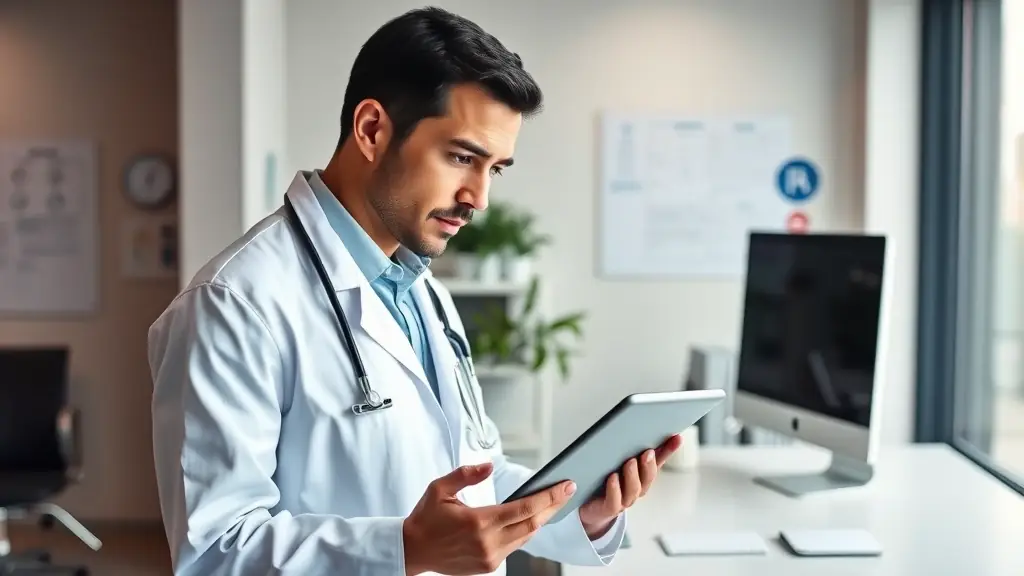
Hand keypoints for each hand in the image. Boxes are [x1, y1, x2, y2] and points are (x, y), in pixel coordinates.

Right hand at [403, 462, 575, 574]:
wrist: (412, 550)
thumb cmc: (425, 519)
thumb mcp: (440, 489)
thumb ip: (466, 475)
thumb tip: (488, 466)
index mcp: (479, 522)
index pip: (525, 508)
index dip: (549, 497)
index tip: (565, 486)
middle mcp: (488, 542)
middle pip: (532, 523)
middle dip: (552, 507)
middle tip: (566, 492)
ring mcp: (489, 557)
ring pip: (526, 537)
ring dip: (540, 520)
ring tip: (550, 503)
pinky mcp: (487, 566)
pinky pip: (514, 547)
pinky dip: (524, 532)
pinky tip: (529, 520)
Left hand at [578, 433, 682, 538]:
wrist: (592, 509)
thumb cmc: (608, 483)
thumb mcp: (620, 464)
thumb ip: (632, 450)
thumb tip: (641, 429)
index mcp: (642, 476)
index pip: (658, 461)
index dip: (668, 450)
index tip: (677, 437)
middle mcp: (636, 488)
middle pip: (648, 477)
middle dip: (649, 465)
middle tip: (648, 452)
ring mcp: (624, 499)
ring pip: (633, 489)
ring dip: (632, 475)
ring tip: (630, 462)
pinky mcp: (609, 508)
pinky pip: (615, 501)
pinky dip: (614, 489)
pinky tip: (612, 478)